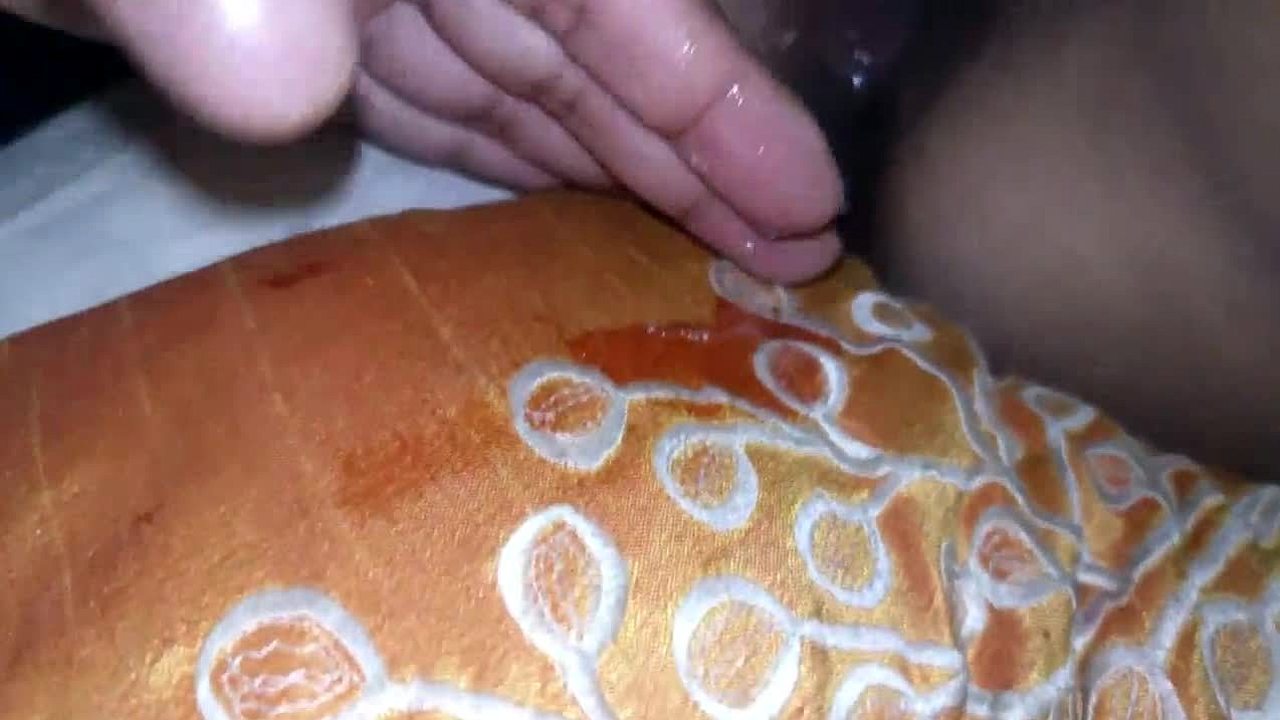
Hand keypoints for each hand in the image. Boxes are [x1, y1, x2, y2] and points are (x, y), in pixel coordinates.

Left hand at [7, 0, 844, 282]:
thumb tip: (286, 84)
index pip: (611, 0)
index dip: (715, 97)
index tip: (803, 197)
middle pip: (597, 57)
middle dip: (699, 155)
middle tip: (800, 258)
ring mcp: (370, 4)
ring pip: (532, 95)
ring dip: (625, 177)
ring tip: (722, 261)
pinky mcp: (317, 51)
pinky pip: (446, 114)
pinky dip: (517, 169)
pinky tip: (577, 219)